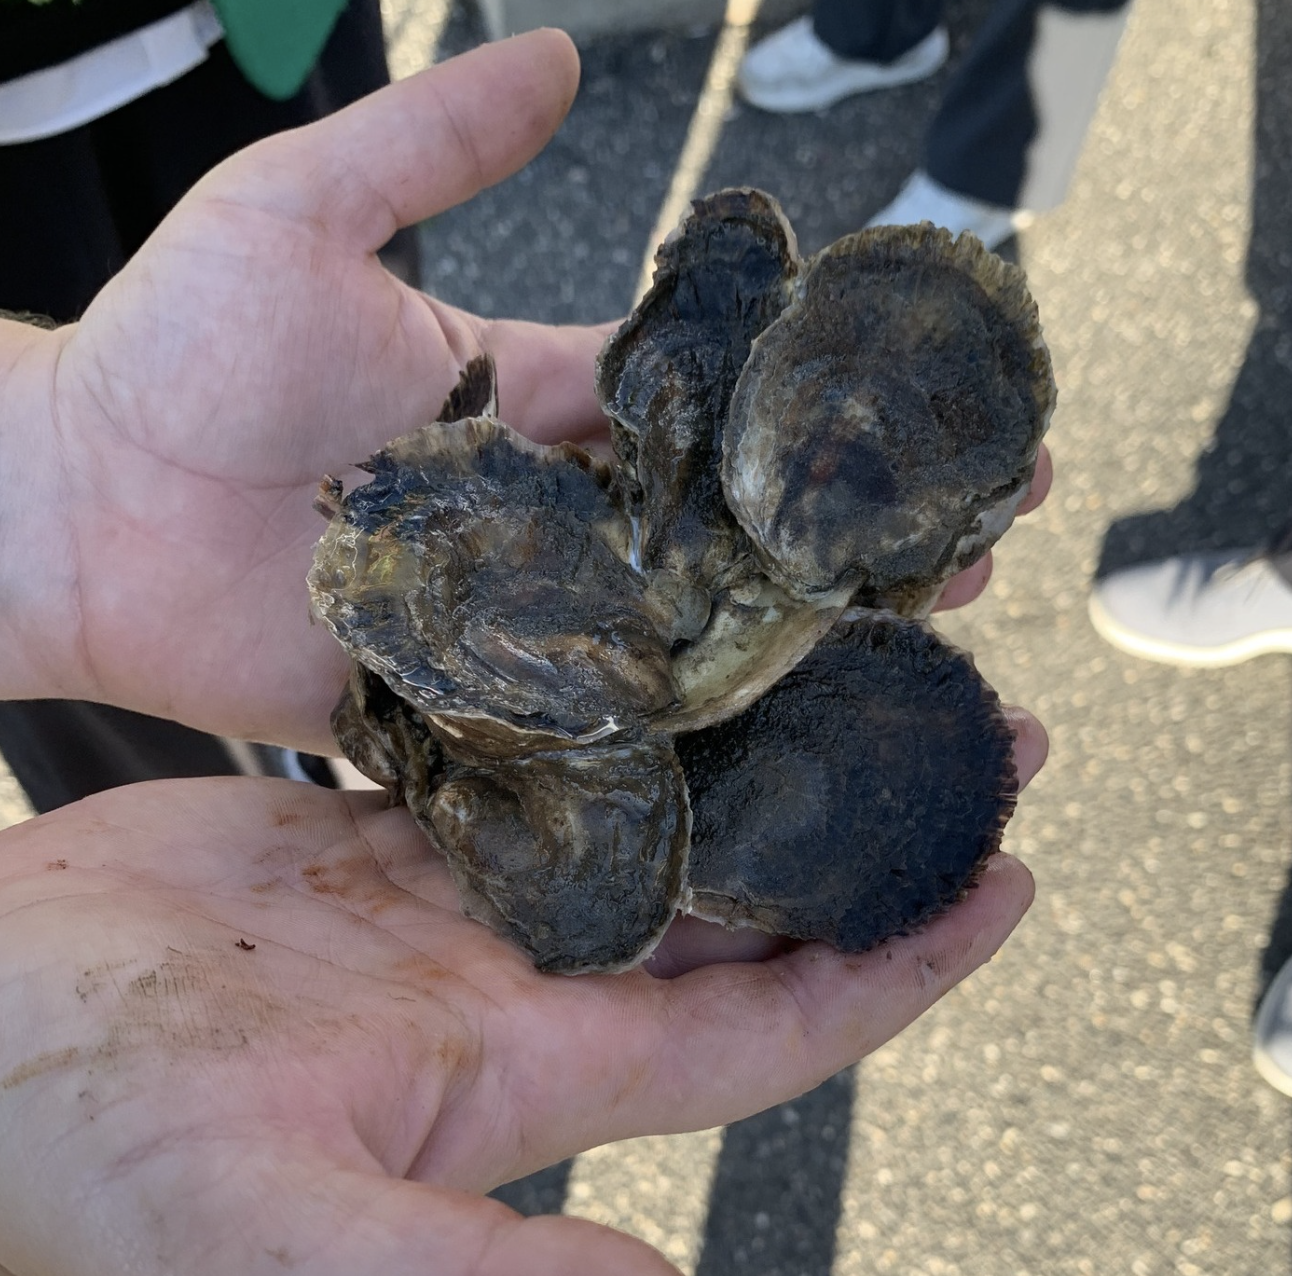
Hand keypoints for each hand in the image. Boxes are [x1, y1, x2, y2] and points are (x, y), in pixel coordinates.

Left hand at [0, 26, 1051, 755]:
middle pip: (727, 538)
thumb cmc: (173, 350)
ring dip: (795, 656)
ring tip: (919, 660)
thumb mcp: (301, 212)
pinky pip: (581, 733)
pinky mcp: (466, 707)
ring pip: (678, 644)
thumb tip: (566, 53)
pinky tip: (770, 767)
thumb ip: (436, 141)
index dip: (818, 407)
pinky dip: (667, 749)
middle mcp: (552, 520)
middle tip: (975, 552)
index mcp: (539, 404)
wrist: (73, 507)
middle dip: (849, 544)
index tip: (930, 403)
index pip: (711, 404)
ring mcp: (517, 622)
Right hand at [0, 752, 1041, 1275]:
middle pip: (741, 894)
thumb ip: (469, 1268)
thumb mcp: (289, 1228)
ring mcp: (458, 891)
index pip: (771, 1017)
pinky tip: (654, 650)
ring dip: (749, 751)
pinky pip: (532, 760)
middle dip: (862, 826)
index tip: (1005, 886)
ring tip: (841, 662)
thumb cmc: (100, 1154)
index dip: (898, 965)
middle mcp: (523, 971)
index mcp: (531, 1060)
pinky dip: (604, 714)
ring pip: (649, 812)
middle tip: (971, 730)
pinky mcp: (387, 822)